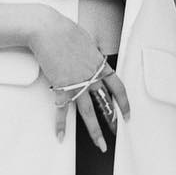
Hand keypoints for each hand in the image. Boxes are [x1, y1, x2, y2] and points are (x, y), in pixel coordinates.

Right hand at [28, 9, 129, 151]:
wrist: (48, 29)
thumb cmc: (66, 30)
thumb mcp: (87, 41)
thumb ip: (92, 54)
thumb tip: (93, 58)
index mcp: (100, 65)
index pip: (118, 87)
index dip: (124, 102)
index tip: (127, 115)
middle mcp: (91, 77)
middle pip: (105, 103)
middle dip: (112, 121)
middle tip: (116, 134)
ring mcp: (76, 83)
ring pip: (88, 112)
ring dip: (94, 131)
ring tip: (100, 145)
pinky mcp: (60, 86)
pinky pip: (62, 109)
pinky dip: (60, 124)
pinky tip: (60, 136)